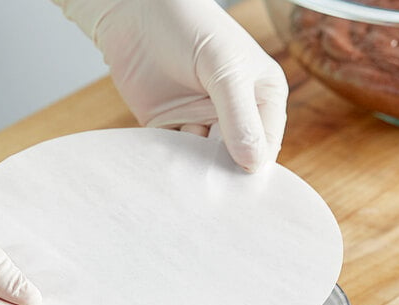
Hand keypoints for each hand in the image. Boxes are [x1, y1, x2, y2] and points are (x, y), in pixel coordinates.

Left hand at [55, 0, 287, 171]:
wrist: (133, 13)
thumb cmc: (188, 25)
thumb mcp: (223, 68)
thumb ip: (238, 115)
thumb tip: (253, 164)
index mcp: (261, 98)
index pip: (265, 146)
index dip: (252, 168)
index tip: (237, 189)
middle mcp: (233, 115)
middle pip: (233, 160)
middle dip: (220, 173)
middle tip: (208, 192)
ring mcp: (200, 122)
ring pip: (202, 162)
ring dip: (193, 170)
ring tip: (185, 179)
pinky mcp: (170, 128)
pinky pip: (174, 157)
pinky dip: (170, 164)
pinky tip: (166, 167)